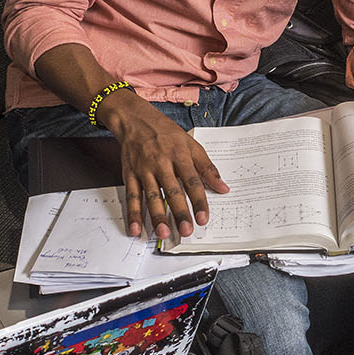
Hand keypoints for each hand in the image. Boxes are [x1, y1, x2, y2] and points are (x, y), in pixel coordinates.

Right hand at [103, 98, 228, 239]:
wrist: (136, 120)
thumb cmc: (166, 133)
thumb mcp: (191, 145)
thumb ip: (207, 168)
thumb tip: (223, 188)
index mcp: (180, 156)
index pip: (192, 181)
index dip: (199, 201)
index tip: (204, 218)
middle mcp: (162, 164)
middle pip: (172, 191)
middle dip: (179, 213)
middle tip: (186, 231)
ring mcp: (144, 170)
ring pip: (151, 196)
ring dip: (157, 216)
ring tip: (163, 233)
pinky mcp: (130, 175)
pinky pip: (131, 197)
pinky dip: (133, 214)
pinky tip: (135, 228)